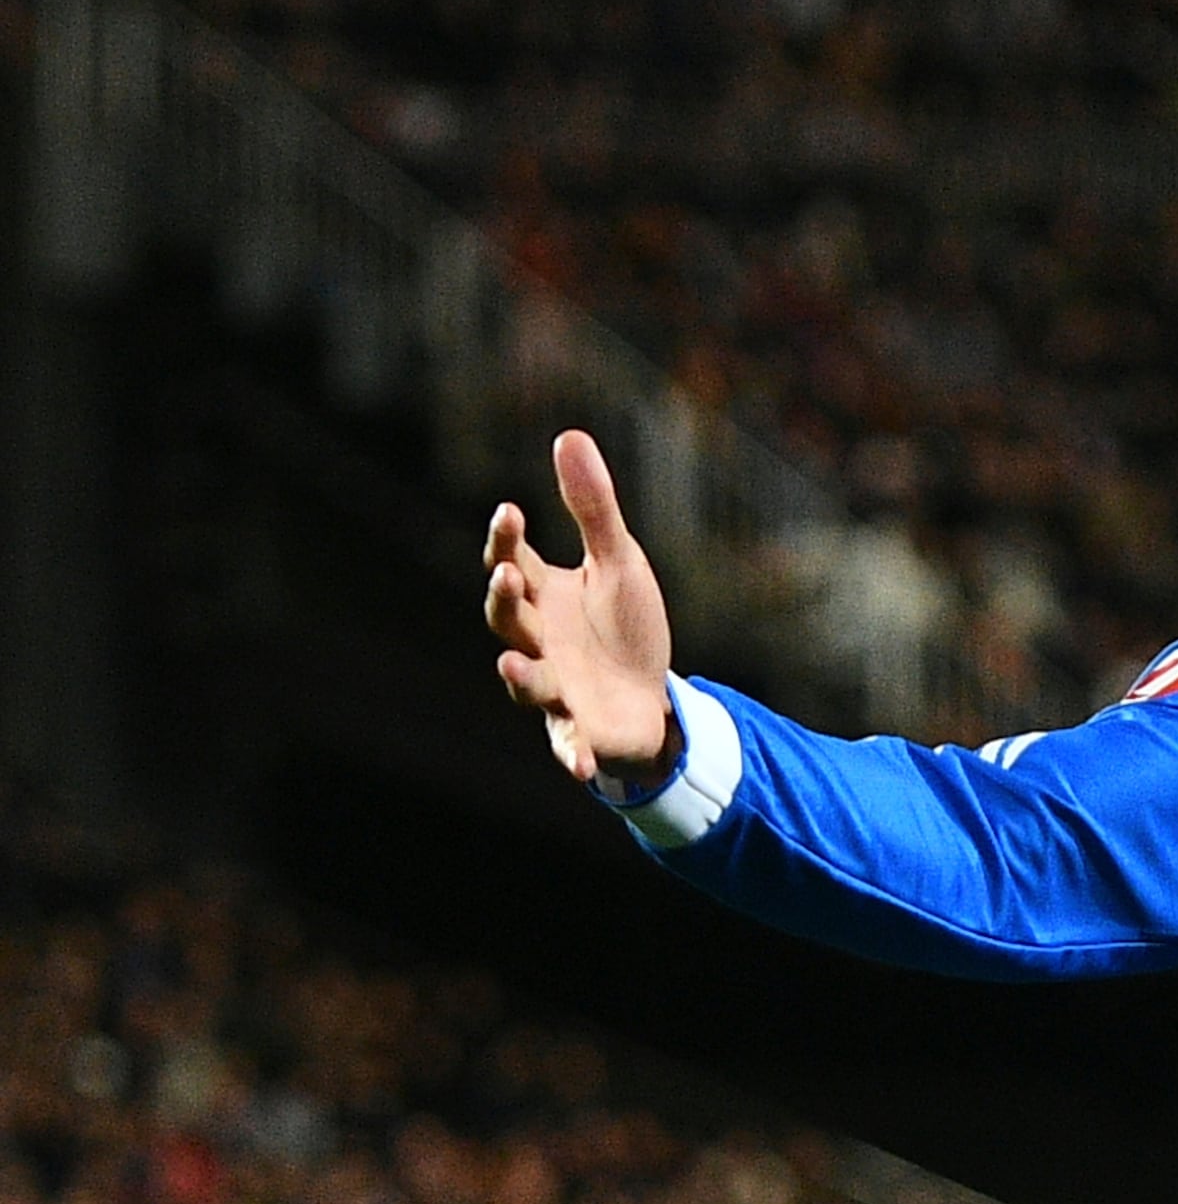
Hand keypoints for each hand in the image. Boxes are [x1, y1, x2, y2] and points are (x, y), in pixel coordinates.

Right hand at [484, 431, 677, 786]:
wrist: (647, 695)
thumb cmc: (623, 625)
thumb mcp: (619, 563)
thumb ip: (593, 508)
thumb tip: (568, 434)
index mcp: (544, 596)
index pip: (511, 562)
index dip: (505, 540)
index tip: (511, 511)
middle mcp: (539, 640)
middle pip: (508, 620)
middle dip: (504, 601)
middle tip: (506, 578)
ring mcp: (555, 688)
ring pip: (528, 682)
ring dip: (520, 675)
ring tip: (514, 667)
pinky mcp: (578, 731)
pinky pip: (569, 746)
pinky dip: (572, 757)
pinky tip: (580, 770)